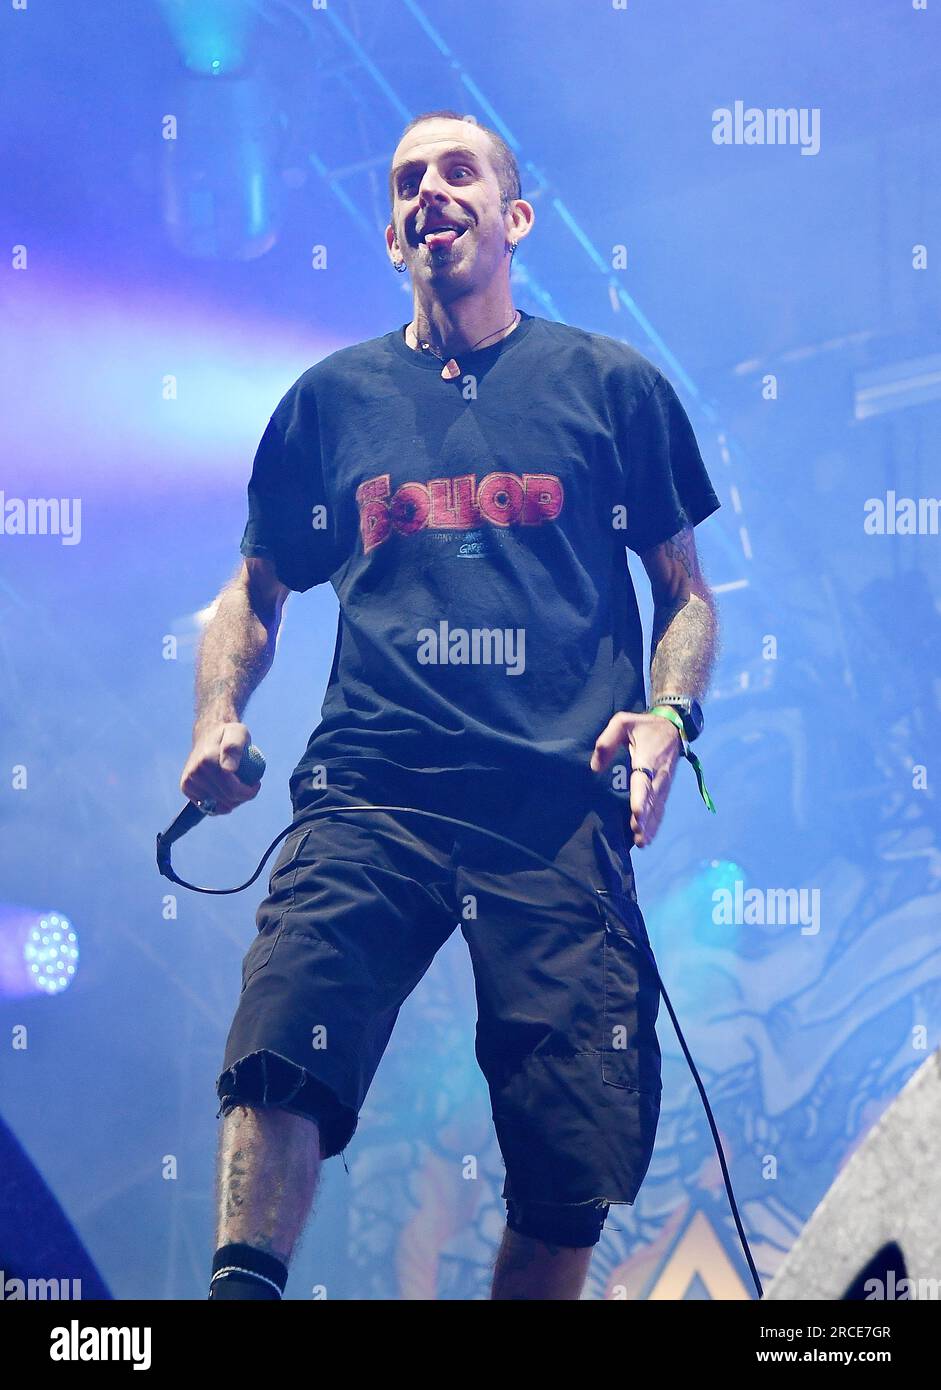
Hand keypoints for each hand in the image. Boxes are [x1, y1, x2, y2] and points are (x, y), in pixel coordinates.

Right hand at [179, 721, 260, 815]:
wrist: (208, 734)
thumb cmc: (228, 734)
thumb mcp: (238, 733)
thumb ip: (234, 748)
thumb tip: (228, 769)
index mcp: (208, 761)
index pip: (233, 791)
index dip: (249, 792)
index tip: (256, 783)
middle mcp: (196, 772)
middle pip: (227, 801)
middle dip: (243, 797)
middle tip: (249, 785)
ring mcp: (189, 781)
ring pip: (218, 807)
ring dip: (232, 802)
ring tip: (238, 788)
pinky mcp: (186, 788)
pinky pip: (207, 807)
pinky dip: (219, 804)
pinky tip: (226, 793)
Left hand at [590, 710, 682, 848]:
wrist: (673, 727)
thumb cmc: (643, 725)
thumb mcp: (622, 722)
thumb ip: (607, 740)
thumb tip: (595, 766)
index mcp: (647, 758)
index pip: (644, 781)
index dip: (641, 798)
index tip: (637, 813)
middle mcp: (658, 774)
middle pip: (652, 800)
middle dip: (645, 819)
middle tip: (637, 836)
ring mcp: (664, 783)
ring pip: (657, 807)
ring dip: (650, 825)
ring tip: (641, 842)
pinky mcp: (665, 787)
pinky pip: (661, 808)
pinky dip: (656, 823)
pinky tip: (648, 837)